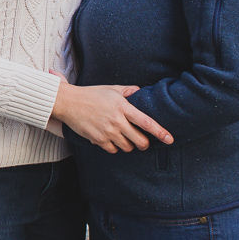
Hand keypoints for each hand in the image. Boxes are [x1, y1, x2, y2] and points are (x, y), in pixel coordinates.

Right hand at [50, 80, 174, 152]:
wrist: (68, 102)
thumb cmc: (91, 94)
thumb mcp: (111, 89)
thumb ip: (128, 91)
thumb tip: (141, 91)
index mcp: (123, 107)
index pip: (147, 122)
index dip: (160, 132)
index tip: (170, 139)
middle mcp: (117, 120)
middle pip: (140, 140)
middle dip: (144, 144)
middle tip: (142, 142)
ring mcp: (107, 131)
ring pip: (127, 147)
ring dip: (129, 145)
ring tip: (124, 138)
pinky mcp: (98, 139)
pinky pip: (113, 150)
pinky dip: (115, 147)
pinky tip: (110, 139)